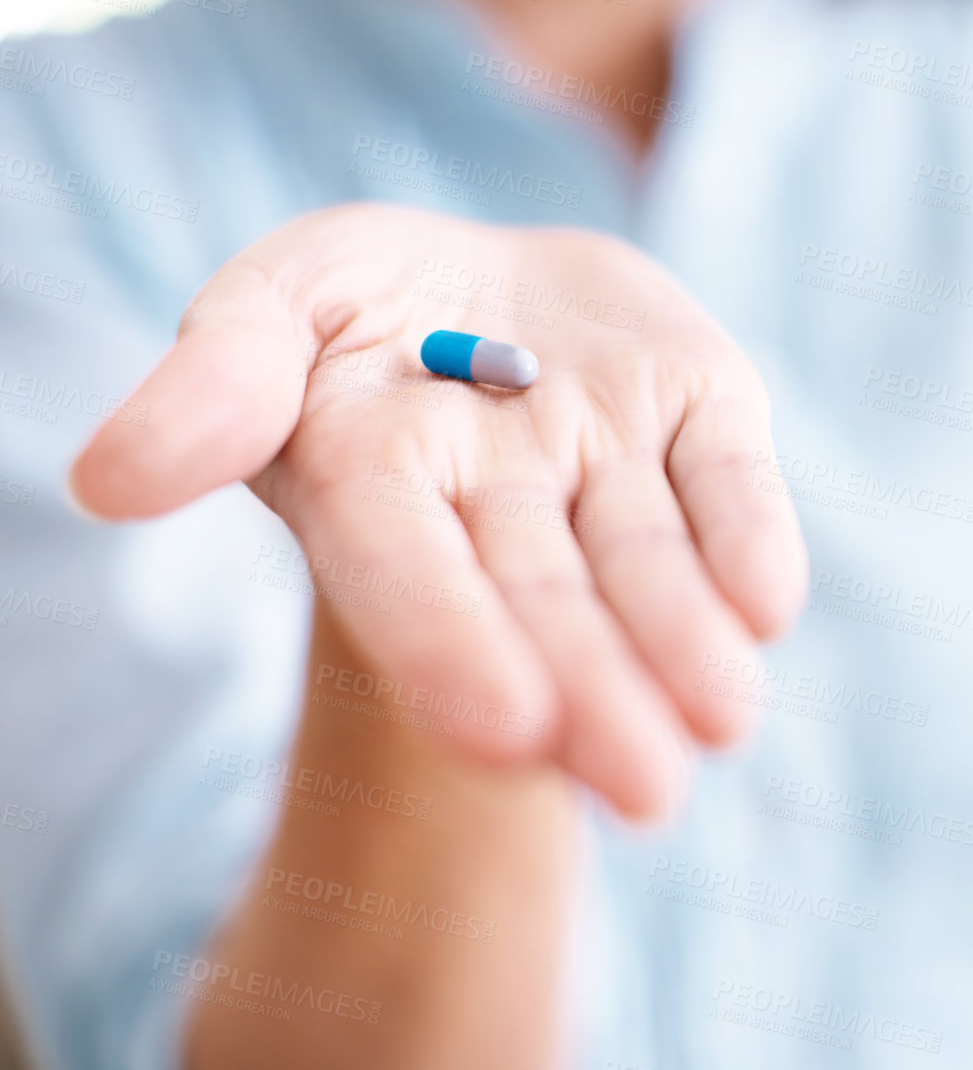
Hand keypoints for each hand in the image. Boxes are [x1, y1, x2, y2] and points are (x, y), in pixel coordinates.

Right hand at [71, 203, 807, 820]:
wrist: (491, 278)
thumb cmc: (363, 304)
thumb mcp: (272, 308)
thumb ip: (213, 388)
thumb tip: (108, 483)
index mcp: (382, 484)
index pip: (406, 571)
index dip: (447, 641)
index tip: (503, 729)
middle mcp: (507, 498)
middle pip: (546, 599)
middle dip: (594, 688)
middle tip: (647, 791)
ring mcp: (615, 462)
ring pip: (648, 561)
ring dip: (684, 639)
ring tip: (723, 720)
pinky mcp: (706, 414)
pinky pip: (731, 480)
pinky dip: (749, 536)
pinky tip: (768, 606)